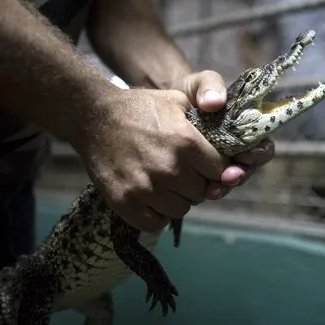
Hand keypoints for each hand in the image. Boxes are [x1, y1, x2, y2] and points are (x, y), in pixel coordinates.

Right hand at [71, 87, 229, 231]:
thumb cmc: (140, 107)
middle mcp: (170, 169)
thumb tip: (231, 142)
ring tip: (165, 182)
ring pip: (181, 209)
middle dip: (197, 183)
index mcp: (187, 142)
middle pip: (202, 192)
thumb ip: (207, 120)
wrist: (94, 117)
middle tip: (183, 172)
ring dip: (177, 199)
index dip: (216, 168)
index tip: (206, 164)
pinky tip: (152, 196)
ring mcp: (147, 189)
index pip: (221, 171)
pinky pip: (156, 222)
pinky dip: (158, 213)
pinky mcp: (126, 203)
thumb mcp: (178, 101)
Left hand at [173, 70, 275, 199]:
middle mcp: (237, 150)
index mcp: (245, 129)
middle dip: (239, 175)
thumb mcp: (198, 84)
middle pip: (247, 169)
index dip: (258, 153)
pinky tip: (200, 192)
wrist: (161, 112)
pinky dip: (206, 192)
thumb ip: (209, 85)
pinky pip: (209, 188)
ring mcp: (220, 165)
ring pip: (229, 183)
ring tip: (213, 190)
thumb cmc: (188, 95)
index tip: (247, 154)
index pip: (262, 146)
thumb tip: (215, 101)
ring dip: (224, 188)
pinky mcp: (202, 176)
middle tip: (229, 177)